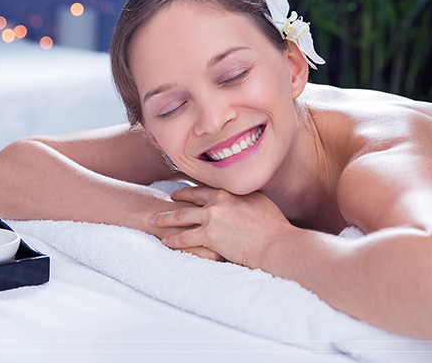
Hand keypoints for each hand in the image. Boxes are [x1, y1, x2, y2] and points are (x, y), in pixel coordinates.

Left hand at [149, 186, 291, 267]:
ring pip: (181, 217)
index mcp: (231, 191)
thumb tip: (246, 199)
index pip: (208, 187)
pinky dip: (173, 240)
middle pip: (190, 197)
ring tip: (154, 220)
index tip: (187, 189)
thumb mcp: (261, 203)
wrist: (277, 244)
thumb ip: (247, 199)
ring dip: (165, 219)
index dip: (196, 188)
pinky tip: (165, 241)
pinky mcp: (209, 236)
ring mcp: (212, 217)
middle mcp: (218, 200)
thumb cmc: (275, 227)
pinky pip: (185, 238)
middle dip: (176, 198)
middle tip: (167, 199)